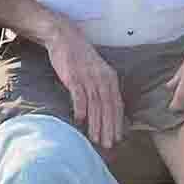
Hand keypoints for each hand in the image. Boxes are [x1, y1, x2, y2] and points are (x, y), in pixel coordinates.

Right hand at [46, 22, 123, 148]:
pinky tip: (80, 121)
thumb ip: (102, 88)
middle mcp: (102, 79)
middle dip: (109, 128)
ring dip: (96, 124)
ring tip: (95, 139)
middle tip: (108, 145)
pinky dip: (80, 109)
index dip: (117, 122)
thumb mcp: (97, 71)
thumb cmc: (80, 57)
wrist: (65, 37)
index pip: (117, 104)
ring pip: (95, 105)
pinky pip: (79, 96)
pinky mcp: (74, 77)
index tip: (118, 138)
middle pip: (108, 108)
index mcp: (110, 78)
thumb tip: (105, 108)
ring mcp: (88, 78)